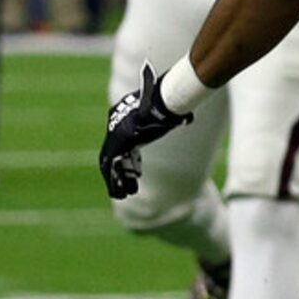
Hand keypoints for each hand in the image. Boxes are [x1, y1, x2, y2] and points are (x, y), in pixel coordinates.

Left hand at [100, 63, 192, 198]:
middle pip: (115, 153)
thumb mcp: (169, 112)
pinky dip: (113, 181)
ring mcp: (114, 133)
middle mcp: (115, 124)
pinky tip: (119, 193)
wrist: (160, 103)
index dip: (130, 158)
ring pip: (110, 163)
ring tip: (120, 196)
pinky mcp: (115, 142)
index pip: (124, 141)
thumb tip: (188, 119)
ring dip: (115, 180)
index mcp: (125, 114)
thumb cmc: (168, 105)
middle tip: (127, 186)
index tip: (136, 171)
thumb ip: (175, 118)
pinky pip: (111, 166)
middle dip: (120, 171)